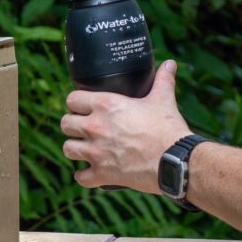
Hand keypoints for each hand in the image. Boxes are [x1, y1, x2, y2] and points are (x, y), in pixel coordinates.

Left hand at [60, 59, 191, 191]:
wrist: (176, 160)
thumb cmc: (168, 128)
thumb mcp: (163, 99)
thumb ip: (163, 79)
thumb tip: (169, 64)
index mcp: (105, 105)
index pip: (72, 99)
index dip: (76, 103)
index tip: (82, 108)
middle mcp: (95, 127)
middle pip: (65, 124)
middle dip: (72, 126)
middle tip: (83, 129)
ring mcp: (96, 152)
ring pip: (68, 149)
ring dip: (75, 149)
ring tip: (84, 149)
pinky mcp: (102, 174)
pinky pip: (80, 178)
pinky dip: (84, 176)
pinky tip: (91, 173)